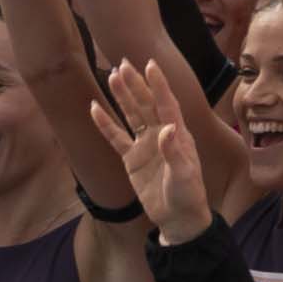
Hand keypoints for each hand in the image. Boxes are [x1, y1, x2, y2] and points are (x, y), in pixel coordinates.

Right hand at [90, 60, 215, 246]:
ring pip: (131, 115)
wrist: (177, 218)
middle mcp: (161, 135)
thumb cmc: (188, 195)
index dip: (159, 85)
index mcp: (178, 135)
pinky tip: (94, 108)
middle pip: (147, 104)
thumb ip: (174, 152)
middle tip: (122, 63)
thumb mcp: (184, 176)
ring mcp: (145, 145)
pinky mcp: (131, 159)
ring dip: (122, 97)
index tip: (149, 64)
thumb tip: (166, 128)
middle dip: (136, 84)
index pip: (167, 104)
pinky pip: (116, 137)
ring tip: (112, 76)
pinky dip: (105, 124)